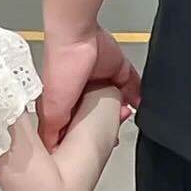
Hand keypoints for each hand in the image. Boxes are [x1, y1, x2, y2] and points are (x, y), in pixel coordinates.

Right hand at [38, 28, 140, 149]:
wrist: (77, 38)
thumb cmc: (60, 68)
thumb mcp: (52, 110)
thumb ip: (52, 131)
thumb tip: (51, 152)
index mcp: (63, 103)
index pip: (72, 127)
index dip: (81, 139)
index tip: (91, 152)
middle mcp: (81, 93)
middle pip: (97, 116)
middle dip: (106, 127)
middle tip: (115, 138)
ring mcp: (100, 80)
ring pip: (115, 102)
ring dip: (122, 112)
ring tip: (126, 119)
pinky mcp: (116, 69)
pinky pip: (131, 85)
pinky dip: (136, 96)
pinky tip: (139, 105)